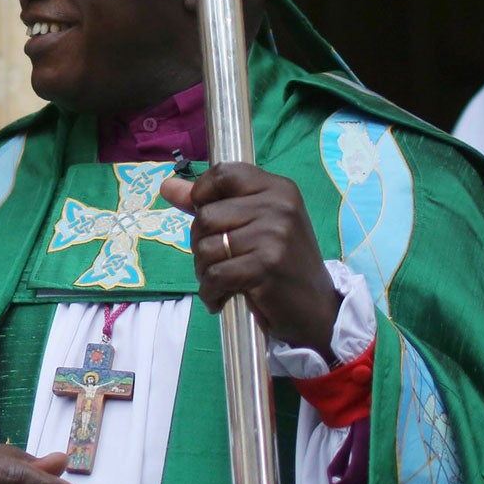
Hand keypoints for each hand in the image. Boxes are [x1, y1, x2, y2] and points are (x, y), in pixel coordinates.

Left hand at [163, 165, 339, 356]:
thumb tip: (166, 186)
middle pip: (206, 215)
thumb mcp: (255, 225)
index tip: (207, 221)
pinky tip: (221, 298)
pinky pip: (215, 274)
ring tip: (221, 281)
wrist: (317, 309)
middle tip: (217, 263)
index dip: (202, 194)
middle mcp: (279, 206)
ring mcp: (275, 235)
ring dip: (204, 271)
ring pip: (207, 246)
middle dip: (200, 244)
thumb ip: (211, 202)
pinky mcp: (267, 265)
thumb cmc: (282, 264)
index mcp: (278, 188)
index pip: (223, 173)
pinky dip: (210, 291)